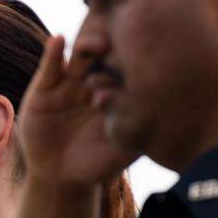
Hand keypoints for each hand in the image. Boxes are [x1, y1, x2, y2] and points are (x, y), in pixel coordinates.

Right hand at [18, 36, 136, 187]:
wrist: (58, 177)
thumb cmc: (95, 164)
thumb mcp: (123, 150)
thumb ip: (141, 131)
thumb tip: (173, 117)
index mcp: (117, 93)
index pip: (129, 68)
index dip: (137, 60)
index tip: (148, 59)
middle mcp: (95, 83)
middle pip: (107, 54)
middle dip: (117, 45)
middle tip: (127, 43)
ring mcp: (70, 83)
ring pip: (80, 55)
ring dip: (89, 44)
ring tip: (98, 45)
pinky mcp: (44, 88)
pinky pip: (50, 65)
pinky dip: (53, 50)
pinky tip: (59, 40)